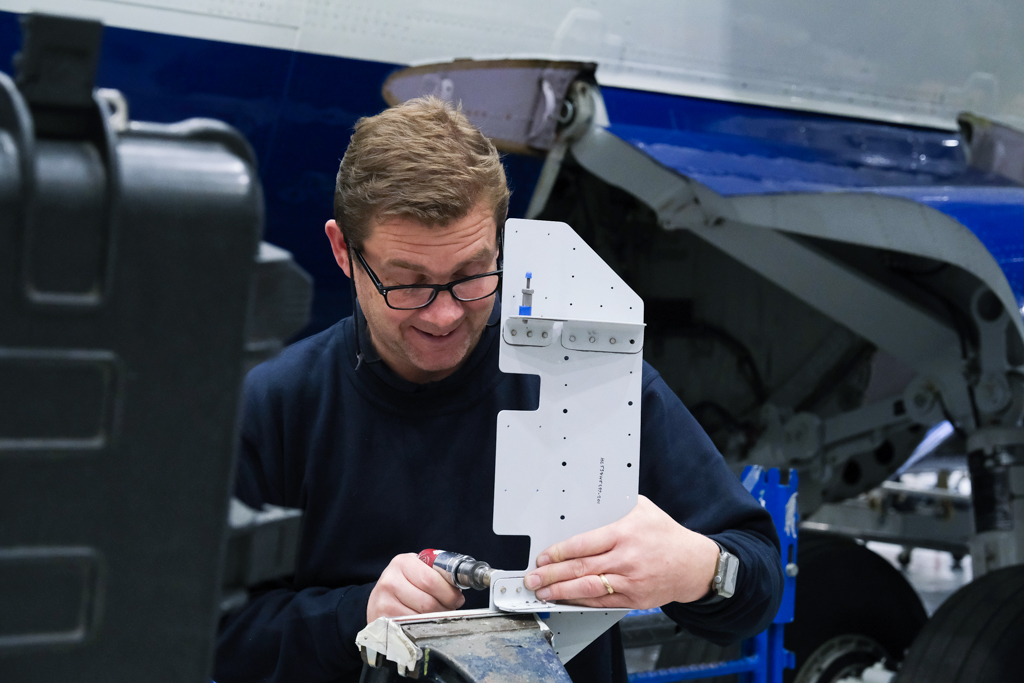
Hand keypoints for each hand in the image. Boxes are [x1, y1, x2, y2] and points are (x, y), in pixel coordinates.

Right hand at [367, 553, 465, 622]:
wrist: (379, 597)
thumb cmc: (405, 583)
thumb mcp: (419, 570)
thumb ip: (438, 574)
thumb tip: (458, 590)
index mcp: (403, 563)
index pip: (431, 580)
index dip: (449, 593)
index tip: (457, 598)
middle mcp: (390, 580)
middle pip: (428, 602)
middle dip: (445, 608)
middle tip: (449, 609)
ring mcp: (383, 601)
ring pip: (420, 618)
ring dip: (434, 620)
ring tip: (436, 615)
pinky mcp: (381, 620)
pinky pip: (410, 628)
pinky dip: (421, 628)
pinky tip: (422, 623)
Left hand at [523, 495, 719, 608]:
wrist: (694, 564)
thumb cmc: (665, 534)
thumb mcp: (642, 509)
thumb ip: (614, 506)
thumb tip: (585, 503)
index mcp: (624, 533)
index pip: (583, 544)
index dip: (559, 553)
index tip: (544, 556)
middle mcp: (626, 559)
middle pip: (580, 569)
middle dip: (552, 575)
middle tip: (533, 578)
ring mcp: (630, 581)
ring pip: (588, 588)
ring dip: (561, 592)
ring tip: (543, 592)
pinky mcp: (634, 599)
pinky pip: (602, 602)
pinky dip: (581, 601)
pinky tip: (567, 599)